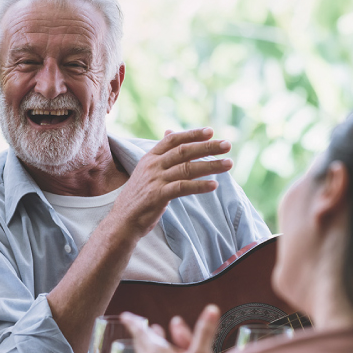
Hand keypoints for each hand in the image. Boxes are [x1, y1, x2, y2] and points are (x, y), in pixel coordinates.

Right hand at [107, 128, 232, 239]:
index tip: (211, 131)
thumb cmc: (139, 195)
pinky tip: (214, 185)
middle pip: (184, 151)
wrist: (123, 220)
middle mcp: (153, 165)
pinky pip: (183, 187)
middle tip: (227, 145)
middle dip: (208, 147)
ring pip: (187, 168)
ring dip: (210, 166)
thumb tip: (170, 131)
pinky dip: (200, 186)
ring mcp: (155, 180)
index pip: (173, 140)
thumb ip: (161, 153)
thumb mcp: (147, 170)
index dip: (192, 134)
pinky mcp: (158, 196)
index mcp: (150, 157)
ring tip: (228, 164)